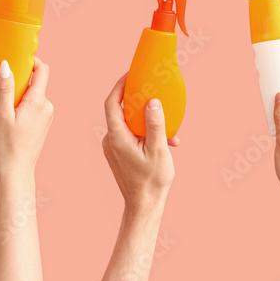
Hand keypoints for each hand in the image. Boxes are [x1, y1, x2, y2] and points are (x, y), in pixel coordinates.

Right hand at [0, 58, 53, 178]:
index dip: (31, 61)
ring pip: (32, 95)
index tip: (15, 61)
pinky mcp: (43, 123)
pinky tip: (8, 117)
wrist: (17, 171)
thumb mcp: (2, 114)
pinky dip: (21, 105)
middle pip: (35, 83)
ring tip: (1, 108)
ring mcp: (46, 116)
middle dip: (18, 81)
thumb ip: (5, 89)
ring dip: (17, 95)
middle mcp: (47, 106)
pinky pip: (33, 106)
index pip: (42, 70)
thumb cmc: (7, 145)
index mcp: (39, 101)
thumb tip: (6, 65)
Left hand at [101, 74, 176, 211]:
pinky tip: (166, 141)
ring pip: (128, 124)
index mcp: (117, 137)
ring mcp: (114, 148)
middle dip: (137, 101)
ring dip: (146, 121)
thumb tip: (153, 102)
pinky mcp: (119, 154)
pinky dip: (146, 133)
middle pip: (120, 111)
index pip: (111, 103)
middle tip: (152, 91)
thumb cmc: (151, 181)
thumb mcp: (158, 150)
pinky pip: (131, 136)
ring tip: (168, 126)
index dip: (119, 86)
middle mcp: (111, 140)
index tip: (131, 74)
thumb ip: (156, 124)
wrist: (143, 206)